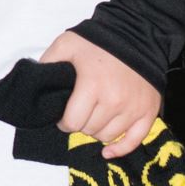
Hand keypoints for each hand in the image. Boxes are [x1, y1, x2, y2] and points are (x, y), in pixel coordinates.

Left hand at [39, 29, 159, 159]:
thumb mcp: (67, 44)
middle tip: (81, 110)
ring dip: (97, 130)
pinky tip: (108, 150)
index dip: (63, 121)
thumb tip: (36, 84)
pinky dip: (120, 149)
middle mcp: (114, 101)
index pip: (72, 123)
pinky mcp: (148, 112)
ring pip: (107, 136)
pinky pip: (134, 141)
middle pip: (89, 130)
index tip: (64, 114)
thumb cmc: (99, 41)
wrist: (137, 34)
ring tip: (95, 116)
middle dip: (81, 123)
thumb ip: (48, 62)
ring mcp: (133, 108)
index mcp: (92, 86)